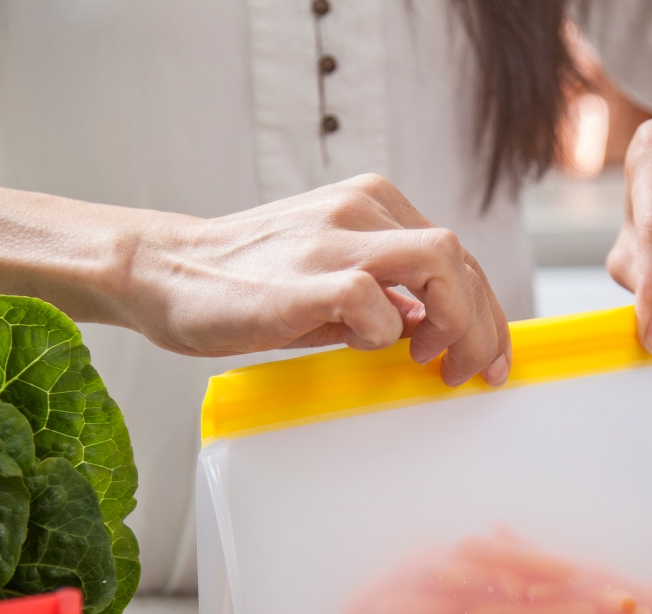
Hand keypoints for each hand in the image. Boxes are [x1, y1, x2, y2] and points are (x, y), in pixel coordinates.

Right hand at [119, 174, 511, 386]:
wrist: (165, 270)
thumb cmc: (244, 280)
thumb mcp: (327, 275)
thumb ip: (381, 292)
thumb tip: (427, 324)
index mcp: (369, 204)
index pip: (455, 255)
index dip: (484, 310)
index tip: (486, 356)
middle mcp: (359, 210)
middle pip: (459, 259)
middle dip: (482, 325)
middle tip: (470, 372)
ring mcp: (333, 241)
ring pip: (438, 263)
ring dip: (455, 324)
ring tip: (431, 362)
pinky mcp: (305, 280)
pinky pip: (374, 301)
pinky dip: (384, 332)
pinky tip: (363, 346)